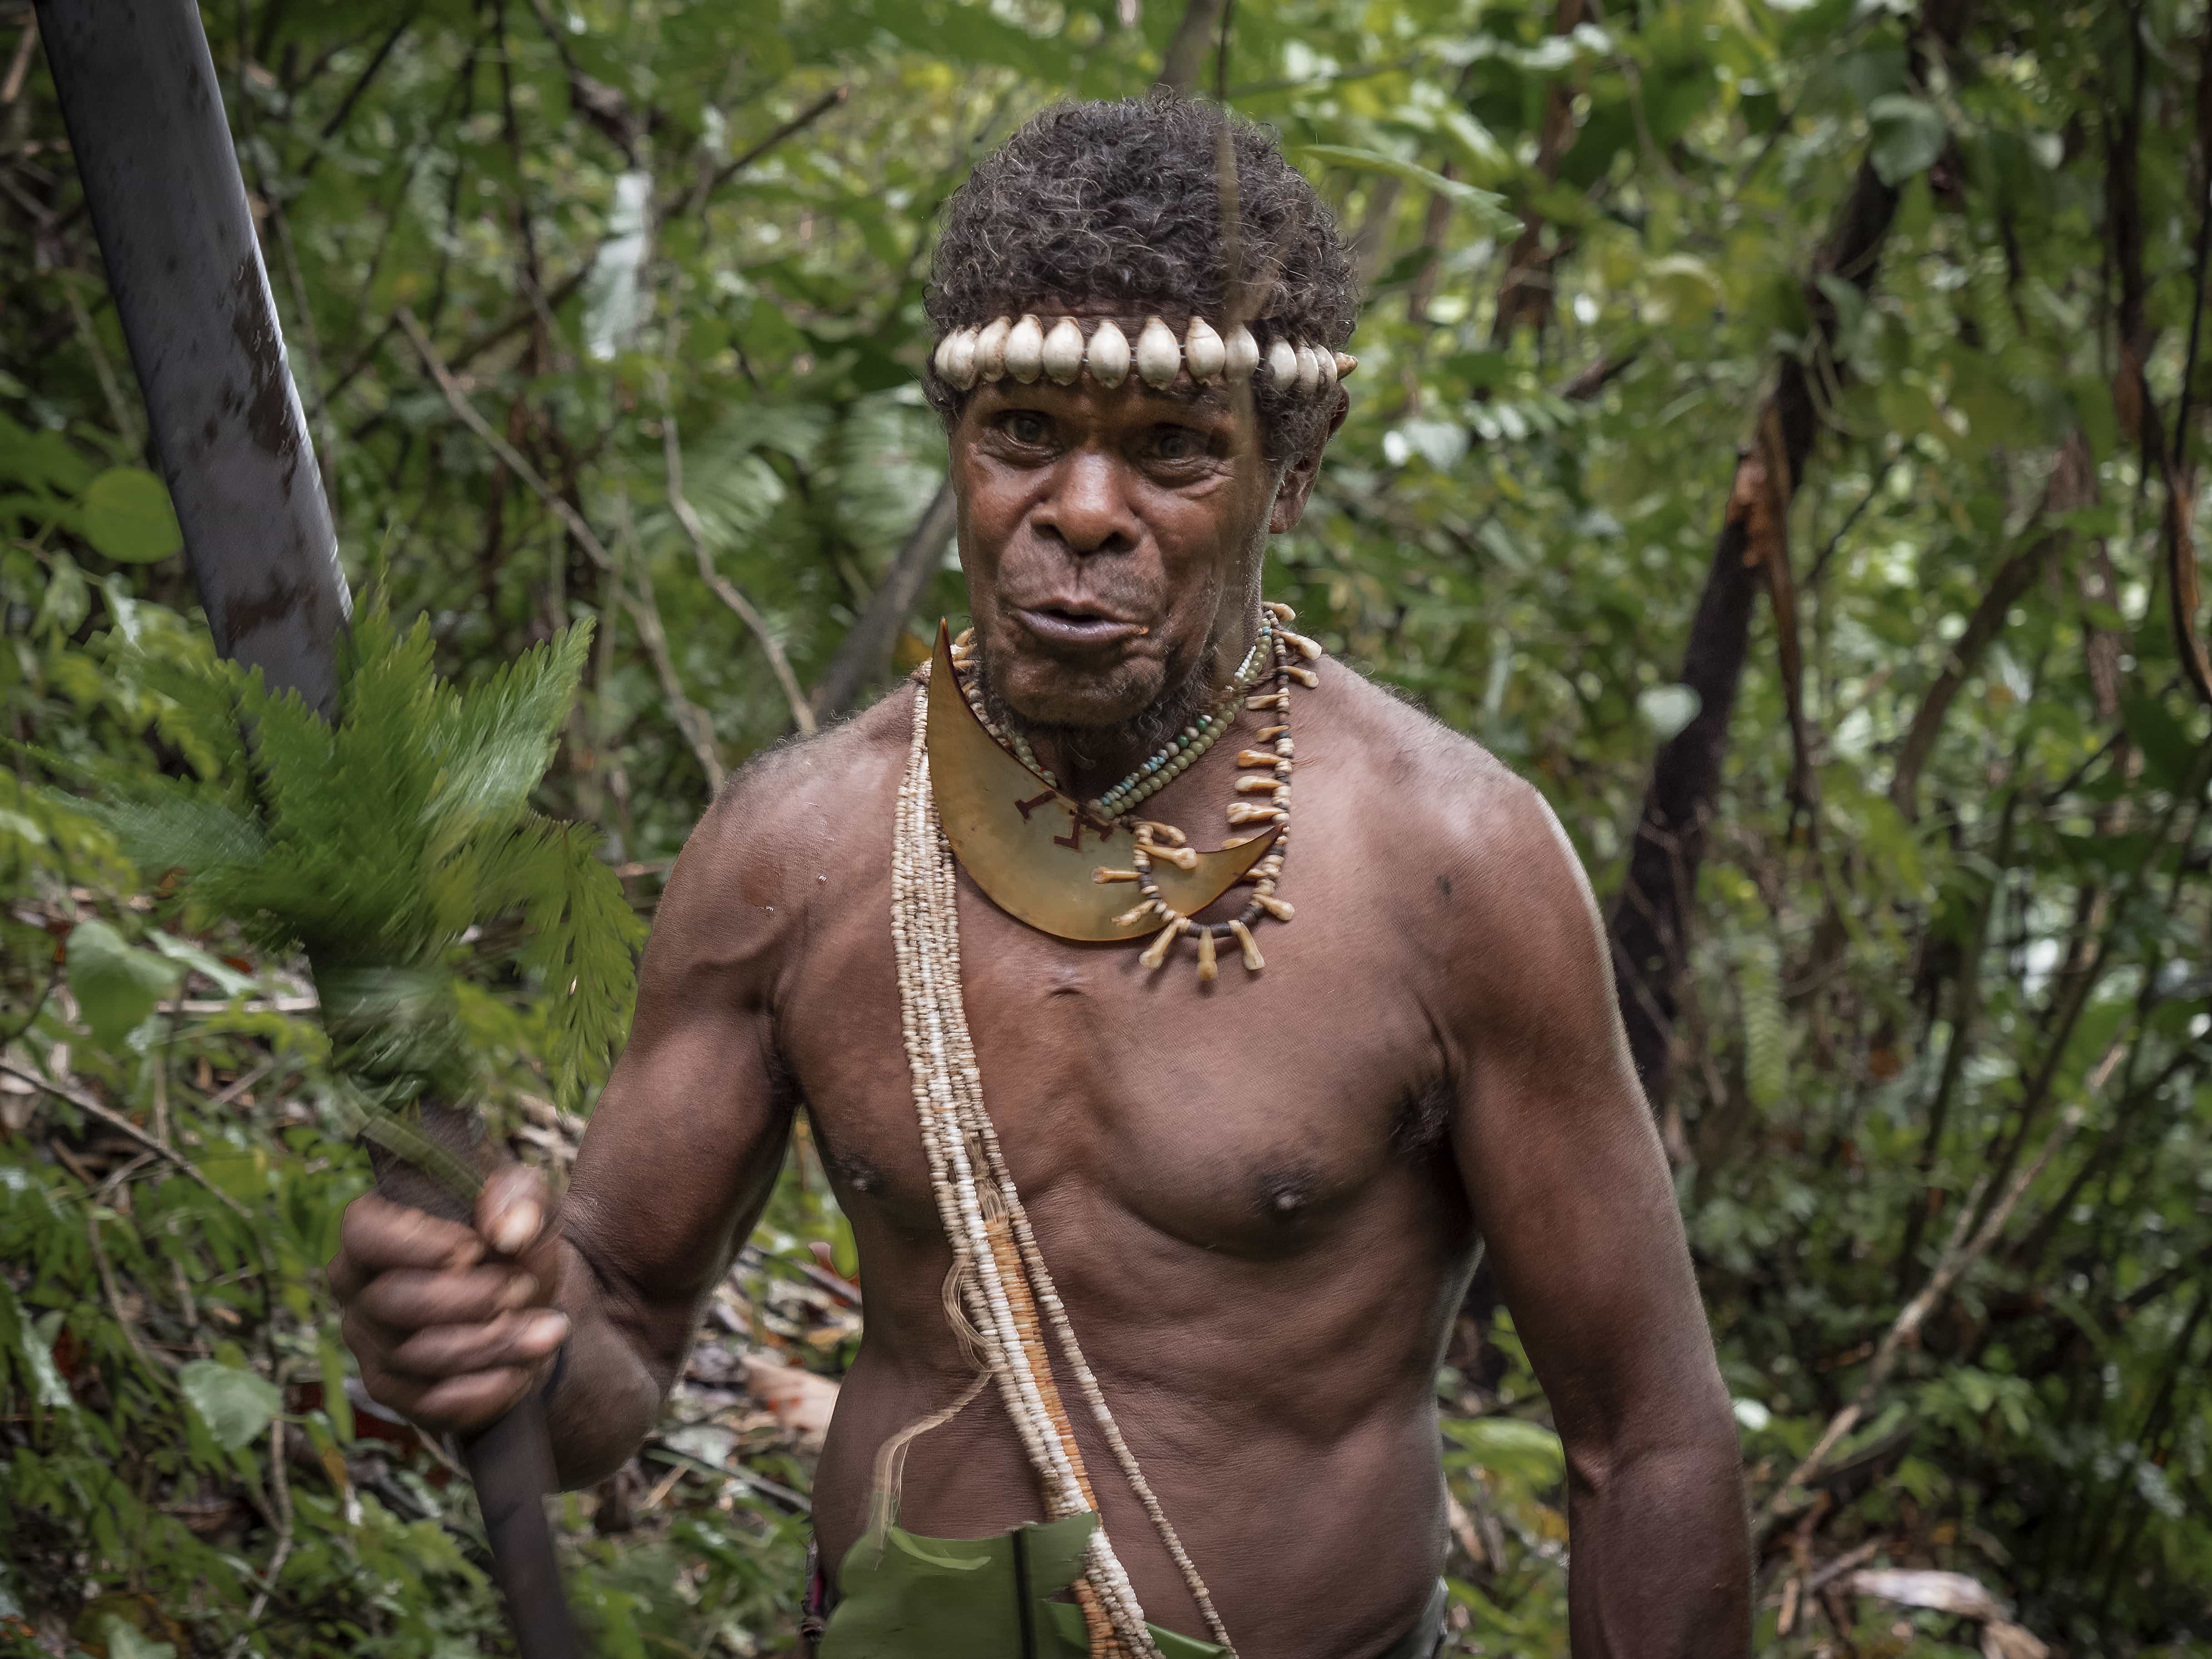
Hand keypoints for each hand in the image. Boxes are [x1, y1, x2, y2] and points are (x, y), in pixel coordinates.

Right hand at [328, 1165, 569, 1436]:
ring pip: (417, 1355)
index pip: (362, 1232)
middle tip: (523, 1289)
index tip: (473, 1249)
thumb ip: (522, 1197)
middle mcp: (359, 1292)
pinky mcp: (395, 1393)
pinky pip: (431, 1403)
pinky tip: (524, 1369)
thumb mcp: (530, 1207)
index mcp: (373, 1233)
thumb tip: (507, 1228)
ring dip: (490, 1344)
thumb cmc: (514, 1246)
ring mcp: (371, 1346)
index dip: (414, 1243)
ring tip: (545, 1328)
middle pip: (394, 1301)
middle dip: (470, 1299)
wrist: (528, 1306)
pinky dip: (486, 1388)